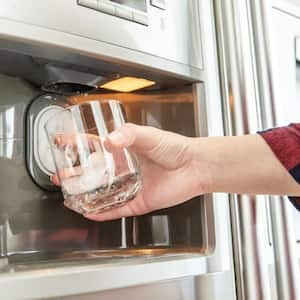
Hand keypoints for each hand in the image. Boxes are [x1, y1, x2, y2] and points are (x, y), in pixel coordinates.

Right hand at [52, 123, 211, 220]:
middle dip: (76, 174)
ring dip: (86, 195)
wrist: (194, 166)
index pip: (96, 146)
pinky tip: (90, 212)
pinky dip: (104, 212)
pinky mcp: (139, 201)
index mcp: (125, 150)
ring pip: (103, 193)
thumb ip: (129, 135)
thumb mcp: (149, 135)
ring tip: (69, 194)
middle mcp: (125, 169)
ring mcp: (131, 186)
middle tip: (61, 174)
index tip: (63, 142)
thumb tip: (110, 140)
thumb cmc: (175, 147)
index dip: (78, 144)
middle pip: (95, 173)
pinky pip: (118, 209)